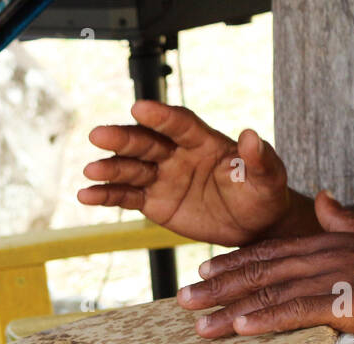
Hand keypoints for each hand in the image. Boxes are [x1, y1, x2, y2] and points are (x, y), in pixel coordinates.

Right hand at [79, 101, 290, 246]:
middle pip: (146, 143)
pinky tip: (86, 195)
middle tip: (98, 134)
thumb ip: (259, 158)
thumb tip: (251, 134)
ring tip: (90, 170)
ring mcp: (163, 177)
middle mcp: (178, 155)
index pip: (179, 124)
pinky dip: (106, 196)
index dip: (160, 117)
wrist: (253, 225)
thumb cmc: (262, 194)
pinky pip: (126, 197)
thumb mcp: (268, 177)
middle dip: (123, 139)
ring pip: (131, 169)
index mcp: (204, 141)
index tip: (139, 108)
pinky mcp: (154, 202)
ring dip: (110, 169)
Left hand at [177, 191, 353, 338]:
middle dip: (216, 288)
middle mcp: (322, 256)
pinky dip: (266, 320)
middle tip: (181, 300)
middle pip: (258, 272)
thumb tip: (327, 198)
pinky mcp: (345, 303)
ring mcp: (331, 279)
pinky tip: (240, 329)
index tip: (203, 272)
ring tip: (197, 324)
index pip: (268, 253)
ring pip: (269, 294)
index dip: (233, 262)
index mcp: (326, 243)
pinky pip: (297, 311)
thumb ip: (343, 220)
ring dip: (229, 310)